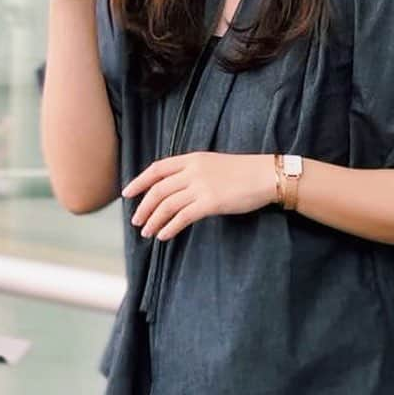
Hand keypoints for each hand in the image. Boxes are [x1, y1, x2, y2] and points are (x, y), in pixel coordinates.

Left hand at [122, 152, 277, 240]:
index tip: (127, 193)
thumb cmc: (243, 172)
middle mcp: (192, 171)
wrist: (265, 175)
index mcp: (192, 158)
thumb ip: (193, 171)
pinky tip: (163, 236)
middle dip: (144, 207)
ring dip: (153, 220)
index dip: (139, 181)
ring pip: (166, 205)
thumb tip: (175, 188)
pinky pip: (182, 217)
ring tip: (147, 232)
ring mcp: (201, 186)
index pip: (157, 168)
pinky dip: (169, 228)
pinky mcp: (210, 203)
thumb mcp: (213, 164)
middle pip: (158, 189)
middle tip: (136, 221)